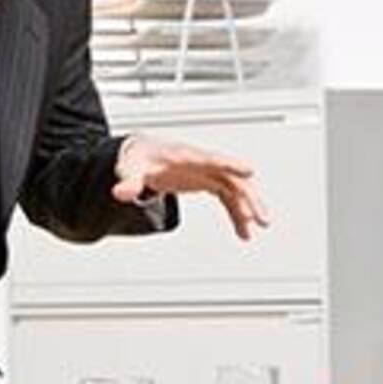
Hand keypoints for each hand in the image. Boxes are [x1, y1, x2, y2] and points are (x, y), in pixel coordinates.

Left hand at [113, 134, 270, 239]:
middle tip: (260, 217)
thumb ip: (129, 181)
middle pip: (231, 178)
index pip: (212, 159)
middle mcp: (201, 162)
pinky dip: (236, 213)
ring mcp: (206, 171)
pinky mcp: (207, 181)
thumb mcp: (129, 168)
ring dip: (247, 207)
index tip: (249, 171)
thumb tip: (122, 193)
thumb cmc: (139, 156)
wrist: (141, 153)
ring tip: (257, 228)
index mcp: (185, 155)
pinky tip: (243, 230)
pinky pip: (228, 197)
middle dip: (248, 196)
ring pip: (235, 188)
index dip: (231, 164)